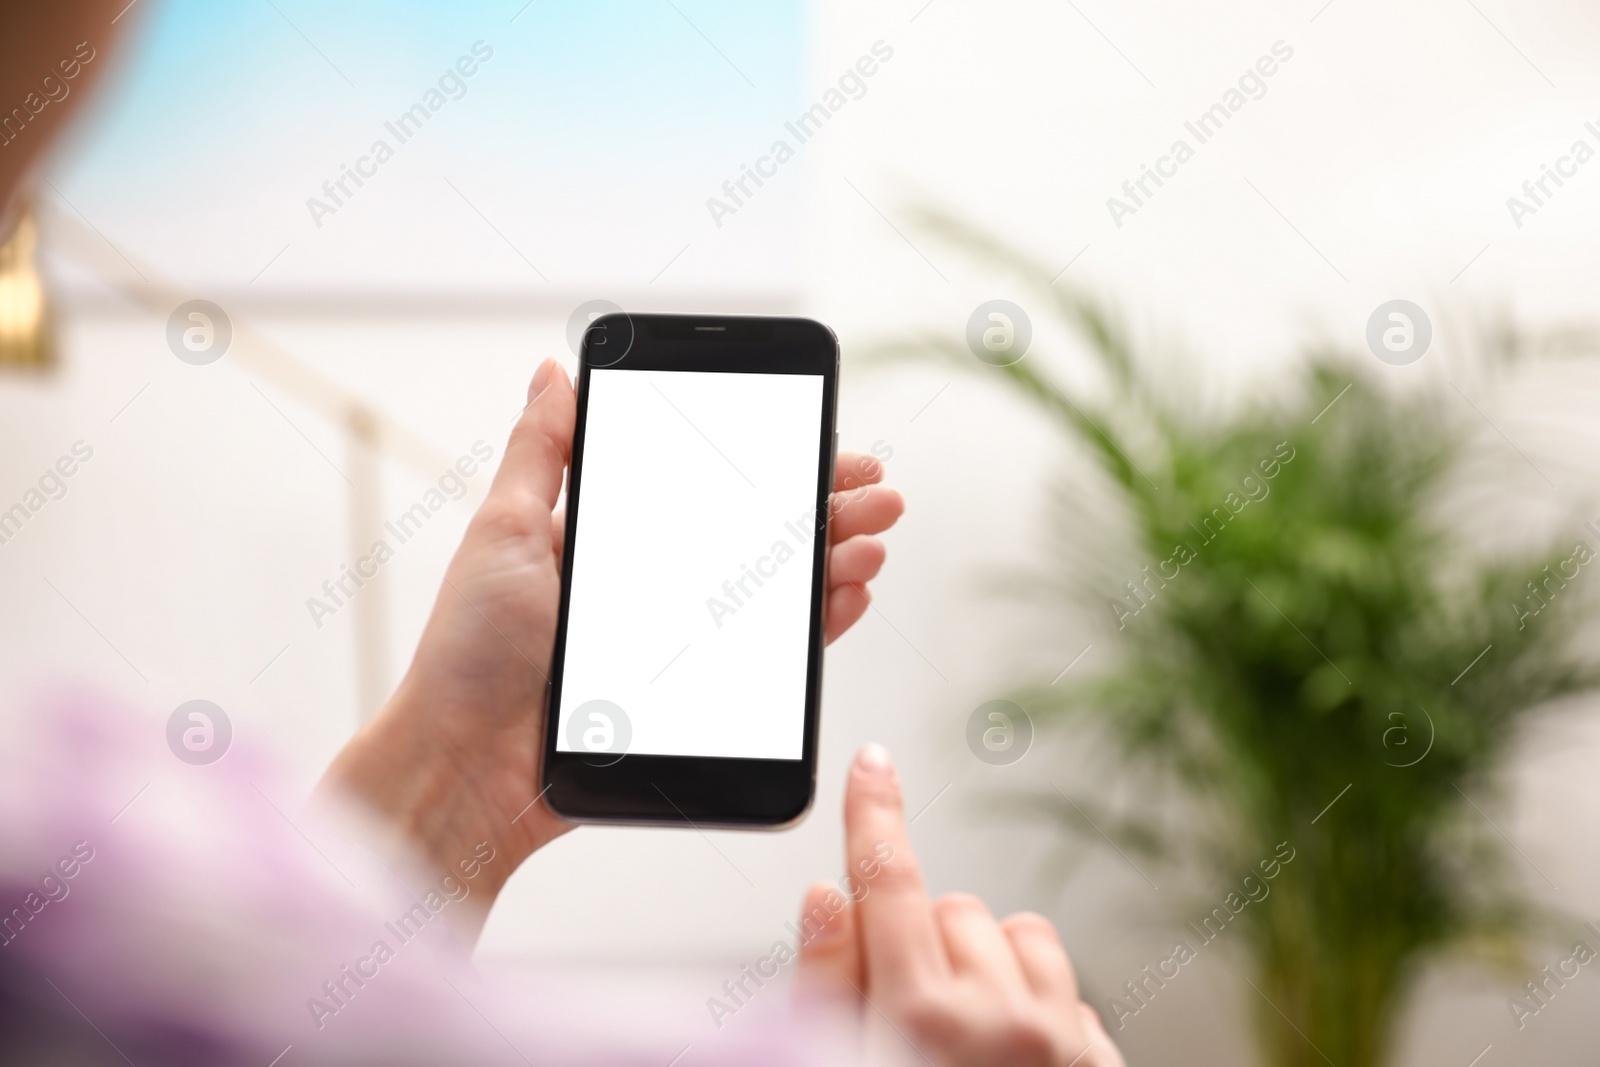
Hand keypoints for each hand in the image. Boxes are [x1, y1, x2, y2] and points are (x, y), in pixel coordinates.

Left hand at [320, 359, 904, 939]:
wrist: (466, 763)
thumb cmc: (469, 650)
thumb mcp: (503, 530)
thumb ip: (542, 452)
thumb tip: (554, 368)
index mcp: (613, 538)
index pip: (711, 488)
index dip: (772, 464)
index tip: (825, 443)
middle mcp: (652, 585)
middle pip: (757, 535)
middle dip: (825, 508)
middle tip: (878, 491)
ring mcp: (676, 641)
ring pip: (774, 592)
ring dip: (832, 560)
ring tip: (872, 539)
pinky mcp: (692, 697)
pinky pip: (769, 658)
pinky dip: (816, 625)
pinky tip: (846, 596)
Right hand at [795, 745, 1125, 1066]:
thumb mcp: (836, 1060)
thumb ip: (829, 980)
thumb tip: (828, 895)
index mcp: (919, 1018)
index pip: (888, 882)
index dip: (873, 814)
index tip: (872, 766)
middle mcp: (999, 1021)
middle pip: (955, 909)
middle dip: (928, 947)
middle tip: (907, 1020)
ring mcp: (1058, 1041)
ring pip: (1022, 935)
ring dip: (992, 972)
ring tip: (965, 1042)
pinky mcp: (1099, 1063)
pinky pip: (1072, 991)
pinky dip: (1041, 1013)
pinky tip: (1011, 1063)